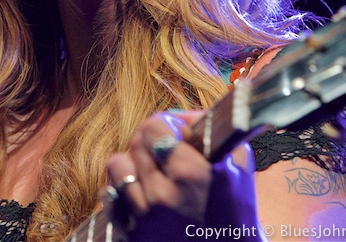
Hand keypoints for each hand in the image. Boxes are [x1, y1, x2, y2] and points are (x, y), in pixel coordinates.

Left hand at [103, 111, 263, 240]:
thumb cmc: (236, 216)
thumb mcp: (237, 168)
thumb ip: (211, 132)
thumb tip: (183, 116)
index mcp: (189, 174)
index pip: (155, 125)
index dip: (166, 125)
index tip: (176, 134)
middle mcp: (161, 195)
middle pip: (135, 142)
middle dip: (151, 143)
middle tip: (165, 153)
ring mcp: (141, 217)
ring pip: (116, 165)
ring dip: (132, 164)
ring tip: (150, 173)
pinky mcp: (128, 233)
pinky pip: (108, 194)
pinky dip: (121, 190)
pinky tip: (140, 194)